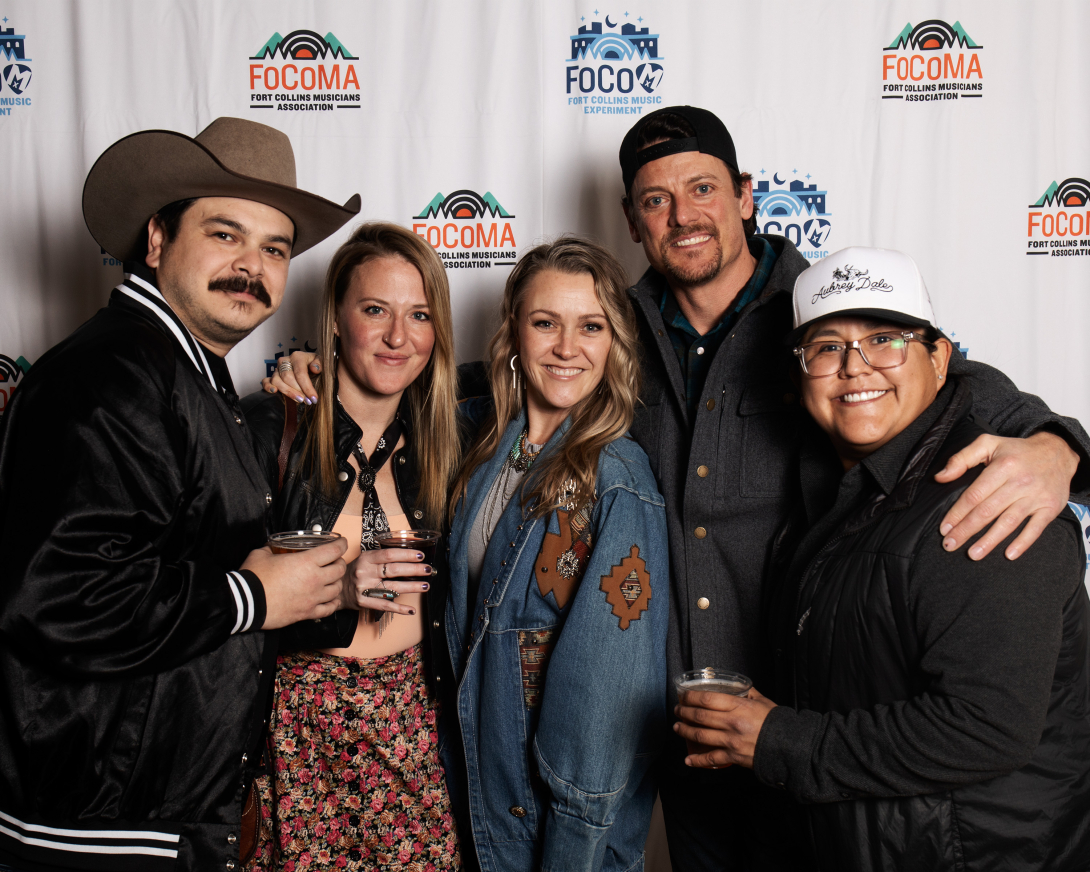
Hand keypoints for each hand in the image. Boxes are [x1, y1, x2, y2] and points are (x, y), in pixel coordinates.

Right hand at [242, 538, 347, 628]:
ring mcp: (313, 597)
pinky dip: (332, 603)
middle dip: (339, 562)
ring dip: (336, 582)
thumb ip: (272, 549)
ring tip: (331, 579)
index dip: (341, 544)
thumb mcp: (262, 554)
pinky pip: (329, 609)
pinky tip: (330, 599)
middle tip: (334, 561)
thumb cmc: (253, 578)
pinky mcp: (307, 613)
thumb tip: (273, 547)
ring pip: (337, 589)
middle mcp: (314, 579)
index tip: (341, 543)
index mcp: (306, 562)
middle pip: (339, 569)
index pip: (334, 550)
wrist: (245, 603)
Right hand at [260, 350, 321, 403]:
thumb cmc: (315, 365)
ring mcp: (277, 369)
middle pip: (288, 377)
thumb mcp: (321, 362)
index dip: (307, 387)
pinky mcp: (271, 376)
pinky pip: (265, 381)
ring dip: (287, 392)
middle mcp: (285, 361)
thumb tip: (315, 369)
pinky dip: (268, 387)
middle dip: (298, 391)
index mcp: (297, 356)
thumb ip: (320, 364)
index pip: (300, 373)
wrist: (309, 365)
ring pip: (277, 380)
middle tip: (307, 401)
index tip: (314, 398)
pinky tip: (274, 392)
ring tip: (299, 400)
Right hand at [341, 547, 431, 615]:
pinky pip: (384, 605)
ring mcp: (364, 588)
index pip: (389, 555)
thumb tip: (409, 556)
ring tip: (425, 586)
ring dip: (411, 587)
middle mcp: (365, 572)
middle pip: (394, 570)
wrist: (336, 588)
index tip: (421, 555)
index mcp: (366, 558)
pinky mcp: (363, 602)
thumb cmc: (355, 571)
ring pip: (392, 588)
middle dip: (414, 570)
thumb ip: (382, 557)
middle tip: (428, 569)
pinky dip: (399, 609)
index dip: (406, 554)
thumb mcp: (365, 559)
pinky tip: (411, 610)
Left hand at [674, 687, 776, 769]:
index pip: (707, 699)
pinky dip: (697, 761)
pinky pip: (711, 759)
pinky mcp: (733, 756)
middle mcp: (731, 723)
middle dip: (684, 712)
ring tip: (677, 727)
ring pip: (700, 736)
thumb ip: (748, 693)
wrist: (790, 746)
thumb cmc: (776, 722)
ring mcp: (730, 741)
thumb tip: (738, 687)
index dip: (691, 697)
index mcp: (738, 706)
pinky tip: (688, 760)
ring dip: (685, 731)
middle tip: (677, 710)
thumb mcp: (762, 701)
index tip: (683, 696)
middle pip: (699, 716)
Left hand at [935, 431, 1078, 559]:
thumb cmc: (1016, 451)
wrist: (1058, 452)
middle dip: (966, 530)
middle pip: (988, 511)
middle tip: (950, 544)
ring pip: (1009, 522)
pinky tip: (1009, 554)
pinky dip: (1023, 543)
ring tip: (973, 554)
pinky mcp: (1051, 507)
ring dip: (989, 540)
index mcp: (1003, 467)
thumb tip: (940, 477)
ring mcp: (1036, 496)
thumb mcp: (988, 444)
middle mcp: (1020, 482)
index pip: (974, 495)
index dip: (957, 513)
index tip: (944, 528)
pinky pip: (1036, 528)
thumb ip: (961, 458)